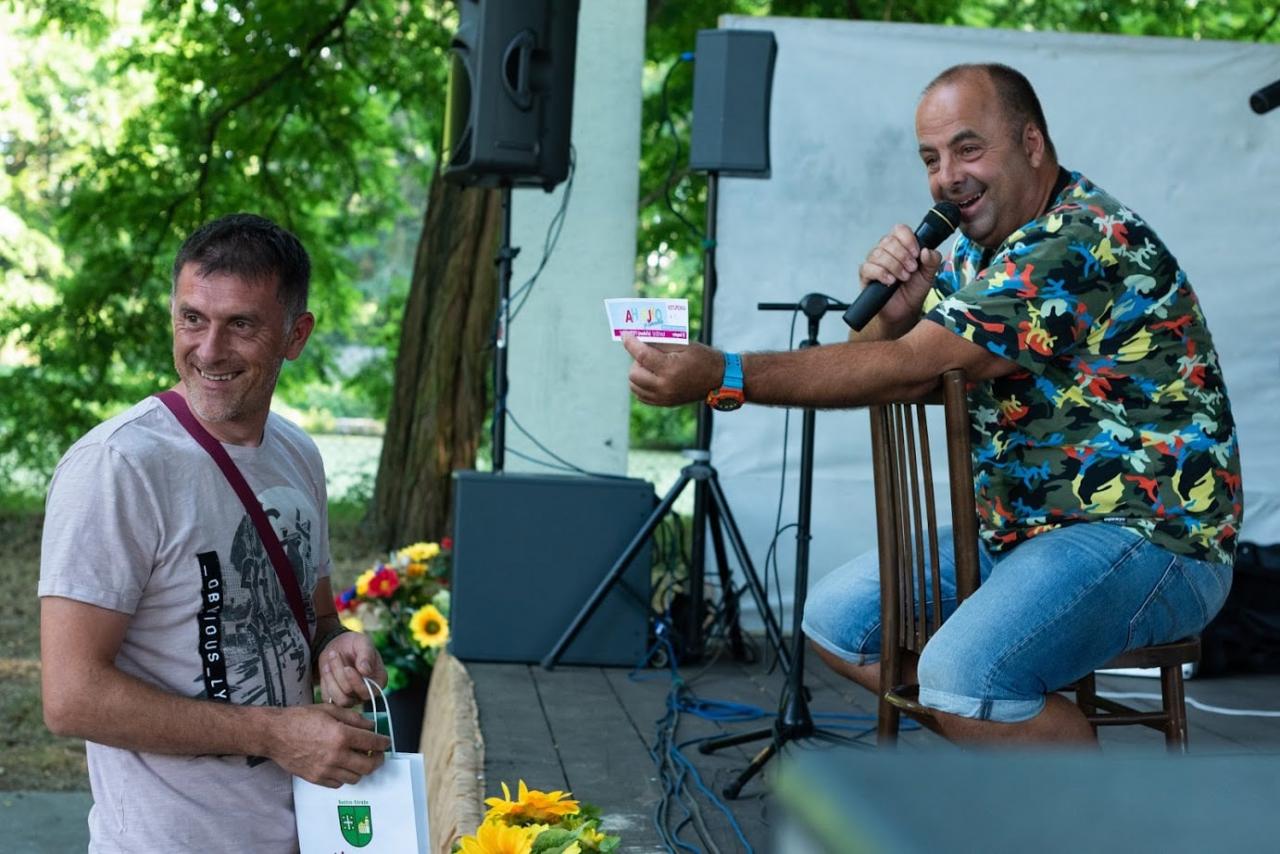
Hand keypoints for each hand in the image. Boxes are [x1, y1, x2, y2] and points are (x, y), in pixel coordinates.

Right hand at [269, 703, 390, 787]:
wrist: (275, 734)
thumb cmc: (300, 718)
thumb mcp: (330, 710)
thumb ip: (354, 718)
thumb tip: (370, 726)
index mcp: (341, 735)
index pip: (372, 743)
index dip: (383, 742)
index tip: (385, 742)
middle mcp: (336, 755)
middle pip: (368, 766)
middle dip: (377, 760)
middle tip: (377, 754)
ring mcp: (325, 769)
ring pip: (355, 777)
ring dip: (361, 769)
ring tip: (359, 759)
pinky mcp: (316, 778)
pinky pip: (338, 783)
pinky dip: (345, 776)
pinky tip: (343, 766)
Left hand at [319, 631, 386, 707]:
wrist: (339, 646)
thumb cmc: (355, 644)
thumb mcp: (362, 642)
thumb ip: (366, 654)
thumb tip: (365, 671)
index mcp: (379, 680)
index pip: (368, 691)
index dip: (355, 681)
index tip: (347, 668)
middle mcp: (366, 693)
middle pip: (350, 693)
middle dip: (339, 674)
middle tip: (334, 654)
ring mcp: (352, 698)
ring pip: (340, 699)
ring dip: (331, 678)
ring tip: (329, 661)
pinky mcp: (336, 698)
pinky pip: (328, 698)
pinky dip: (325, 682)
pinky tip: (326, 668)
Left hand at [624, 336, 723, 405]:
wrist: (718, 380)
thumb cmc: (702, 358)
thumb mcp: (684, 344)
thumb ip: (660, 342)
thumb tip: (640, 337)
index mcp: (670, 368)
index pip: (642, 356)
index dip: (631, 344)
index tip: (626, 336)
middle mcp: (665, 386)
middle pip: (634, 373)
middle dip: (636, 360)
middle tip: (647, 353)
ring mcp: (664, 397)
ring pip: (634, 386)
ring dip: (637, 373)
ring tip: (650, 366)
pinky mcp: (664, 403)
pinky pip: (641, 396)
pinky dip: (641, 385)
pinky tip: (651, 376)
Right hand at [857, 223, 943, 331]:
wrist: (904, 311)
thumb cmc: (913, 290)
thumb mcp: (929, 275)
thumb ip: (932, 261)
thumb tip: (926, 250)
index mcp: (901, 246)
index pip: (899, 230)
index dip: (908, 239)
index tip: (916, 253)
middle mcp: (885, 251)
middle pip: (888, 240)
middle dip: (903, 255)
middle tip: (911, 269)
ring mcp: (874, 262)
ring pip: (878, 253)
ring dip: (894, 266)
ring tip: (903, 278)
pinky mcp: (865, 275)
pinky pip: (868, 267)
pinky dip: (881, 273)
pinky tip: (891, 281)